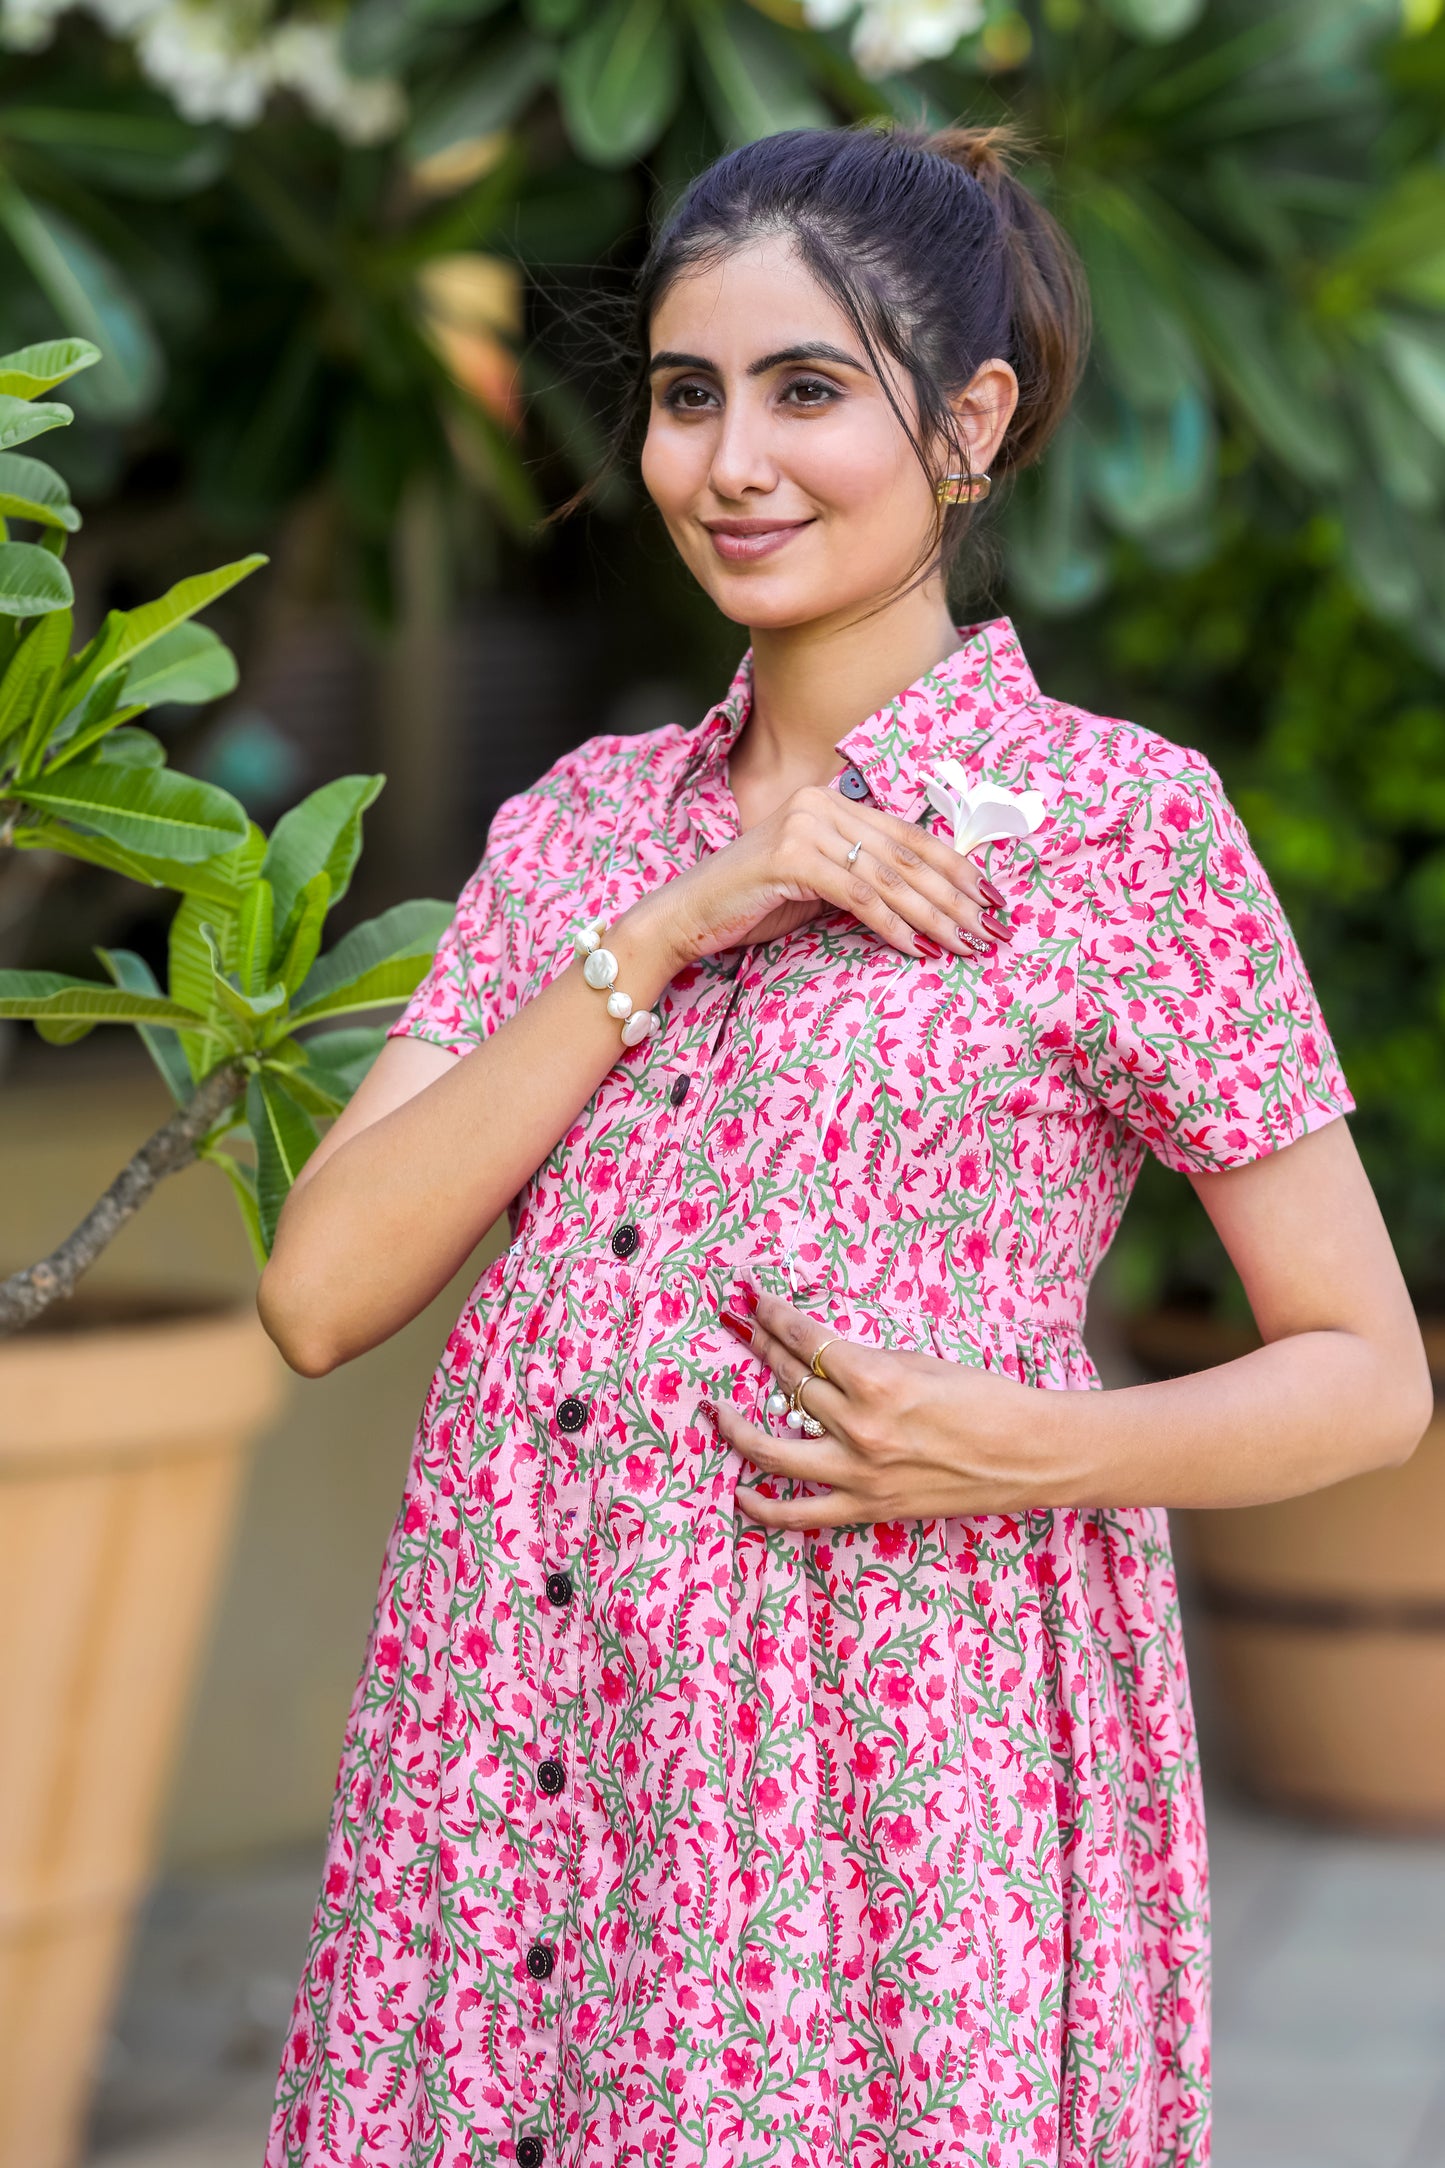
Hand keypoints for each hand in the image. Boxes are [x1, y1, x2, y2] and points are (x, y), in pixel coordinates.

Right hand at [633, 784, 1009, 969]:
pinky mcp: (789, 857)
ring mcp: (804, 826)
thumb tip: (927, 897)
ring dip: (933, 915)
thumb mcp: (819, 883)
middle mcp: (820, 803)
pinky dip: (892, 925)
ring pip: (888, 876)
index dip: (956, 867)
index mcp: (832, 801)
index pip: (909, 835)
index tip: (990, 899)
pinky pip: (858, 895)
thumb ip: (863, 875)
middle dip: (955, 896)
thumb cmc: (754, 903)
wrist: (689, 915)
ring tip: (964, 944)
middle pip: (907, 854)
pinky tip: (918, 947)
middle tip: (990, 929)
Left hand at [717, 1293, 1053, 1528]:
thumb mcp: (923, 1363)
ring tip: (718, 1409)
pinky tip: (741, 1488)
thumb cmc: (987, 1399)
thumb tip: (821, 1355)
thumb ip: (868, 1362)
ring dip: (739, 1425)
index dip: (774, 1317)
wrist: (1029, 1455)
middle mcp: (860, 1429)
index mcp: (878, 1381)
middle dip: (761, 1351)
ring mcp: (860, 1474)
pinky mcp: (869, 1507)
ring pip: (775, 1448)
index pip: (806, 1342)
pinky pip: (801, 1513)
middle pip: (789, 1383)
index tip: (756, 1303)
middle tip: (742, 1333)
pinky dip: (764, 1505)